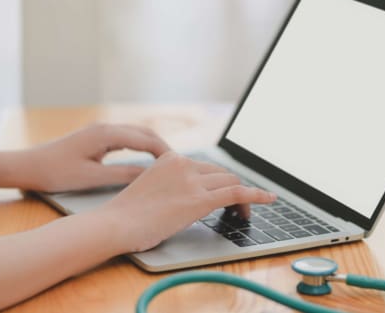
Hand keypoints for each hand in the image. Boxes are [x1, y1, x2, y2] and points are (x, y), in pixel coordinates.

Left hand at [12, 123, 170, 191]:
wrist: (26, 166)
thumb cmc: (55, 173)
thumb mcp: (92, 178)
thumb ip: (123, 175)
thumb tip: (150, 176)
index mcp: (106, 134)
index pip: (146, 139)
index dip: (165, 152)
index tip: (181, 166)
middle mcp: (105, 127)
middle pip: (144, 132)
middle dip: (163, 147)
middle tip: (180, 165)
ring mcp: (100, 131)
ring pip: (135, 134)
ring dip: (153, 146)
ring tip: (168, 164)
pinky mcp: (95, 138)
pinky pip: (125, 138)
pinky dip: (140, 147)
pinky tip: (145, 159)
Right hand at [95, 152, 276, 252]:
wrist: (115, 225)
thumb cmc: (127, 216)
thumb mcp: (150, 190)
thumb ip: (170, 187)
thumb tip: (187, 199)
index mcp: (170, 159)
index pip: (206, 167)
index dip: (220, 182)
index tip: (226, 193)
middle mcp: (183, 164)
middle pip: (222, 173)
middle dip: (233, 188)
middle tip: (238, 206)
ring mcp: (192, 180)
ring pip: (231, 182)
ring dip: (244, 197)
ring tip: (247, 212)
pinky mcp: (199, 199)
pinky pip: (237, 193)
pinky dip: (257, 195)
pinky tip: (269, 199)